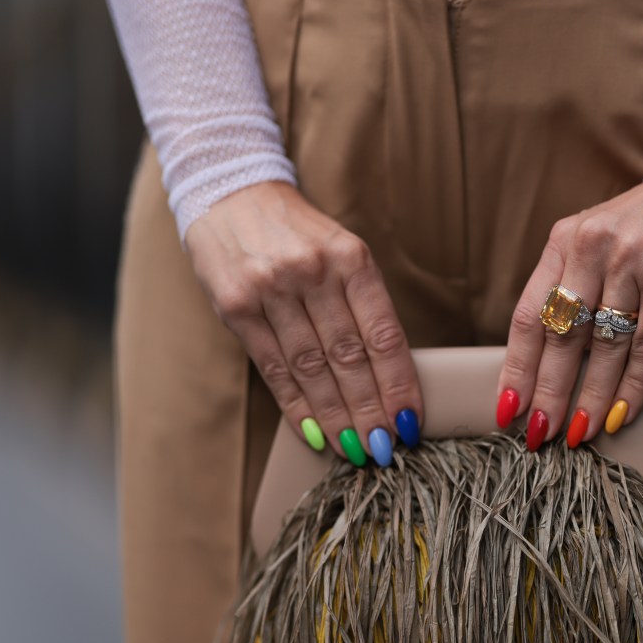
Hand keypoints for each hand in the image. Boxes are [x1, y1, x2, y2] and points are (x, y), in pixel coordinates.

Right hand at [185, 181, 421, 464]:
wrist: (232, 193)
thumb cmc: (299, 235)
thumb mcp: (342, 253)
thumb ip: (363, 305)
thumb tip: (388, 377)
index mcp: (352, 259)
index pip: (383, 335)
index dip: (399, 384)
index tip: (410, 421)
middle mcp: (313, 272)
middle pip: (350, 358)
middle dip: (370, 411)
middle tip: (385, 448)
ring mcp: (272, 289)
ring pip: (312, 368)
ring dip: (336, 417)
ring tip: (354, 449)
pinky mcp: (236, 306)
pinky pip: (273, 367)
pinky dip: (295, 405)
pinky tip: (313, 431)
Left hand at [495, 179, 642, 448]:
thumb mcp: (599, 238)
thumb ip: (572, 283)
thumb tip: (548, 357)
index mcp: (564, 241)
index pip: (528, 316)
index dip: (516, 367)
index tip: (507, 408)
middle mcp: (592, 248)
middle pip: (561, 337)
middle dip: (548, 393)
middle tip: (538, 435)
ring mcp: (632, 262)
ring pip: (603, 347)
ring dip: (590, 398)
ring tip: (578, 434)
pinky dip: (634, 385)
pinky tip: (621, 413)